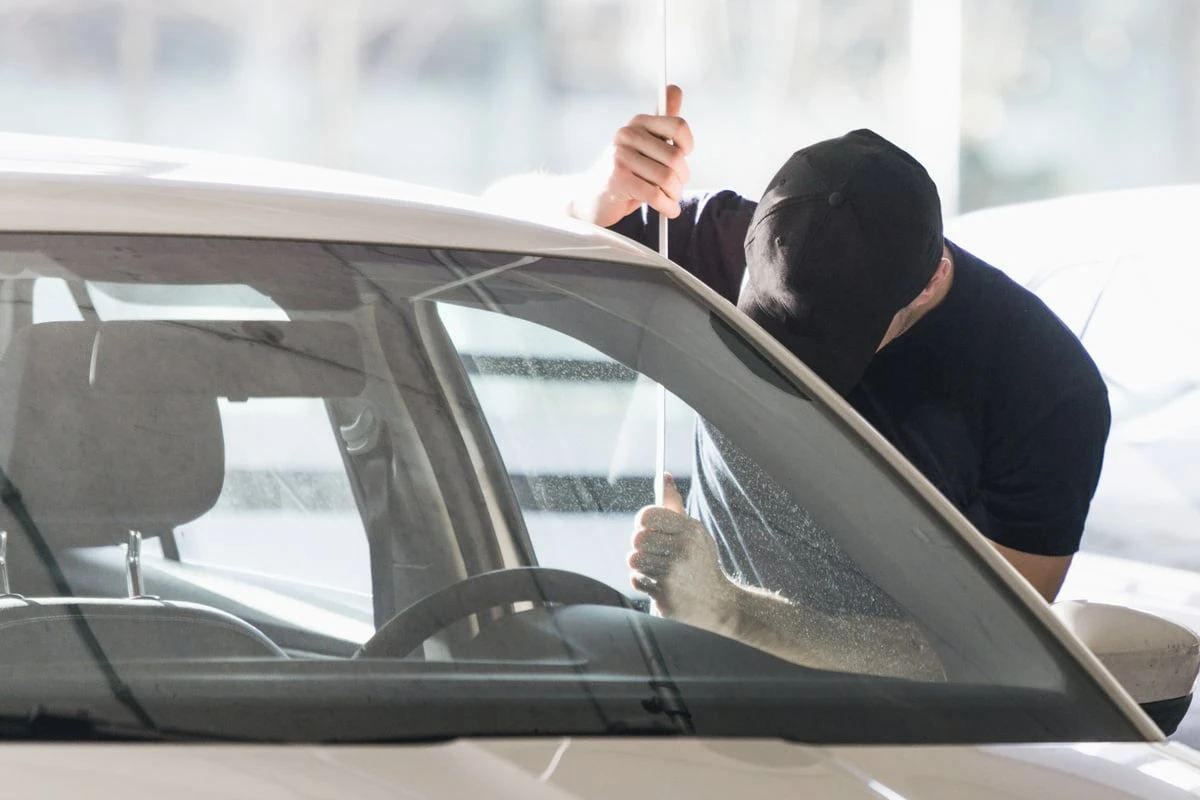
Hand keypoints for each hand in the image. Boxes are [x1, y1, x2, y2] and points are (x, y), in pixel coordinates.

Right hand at [572, 85, 694, 227]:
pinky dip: (667, 206)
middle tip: (676, 186)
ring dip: (674, 194)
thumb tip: (675, 89)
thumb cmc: (625, 170)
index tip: (684, 155)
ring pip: (667, 178)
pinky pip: (655, 195)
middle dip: (681, 177)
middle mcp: (627, 135)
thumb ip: (662, 122)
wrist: (592, 196)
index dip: (687, 144)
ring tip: (670, 199)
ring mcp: (621, 157)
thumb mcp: (644, 143)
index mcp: (637, 123)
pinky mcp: (619, 180)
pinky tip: (669, 210)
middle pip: (675, 157)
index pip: (677, 126)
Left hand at [628, 473, 736, 633]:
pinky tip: (657, 584)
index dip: (643, 521)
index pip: (648, 515)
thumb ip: (674, 505)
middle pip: (637, 538)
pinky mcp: (664, 596)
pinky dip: (642, 582)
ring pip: (634, 560)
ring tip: (656, 568)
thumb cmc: (699, 561)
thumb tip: (663, 475)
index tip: (647, 527)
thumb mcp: (693, 531)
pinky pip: (635, 580)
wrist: (717, 604)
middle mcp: (683, 551)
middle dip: (640, 545)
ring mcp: (673, 575)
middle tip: (652, 551)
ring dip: (640, 565)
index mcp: (690, 531)